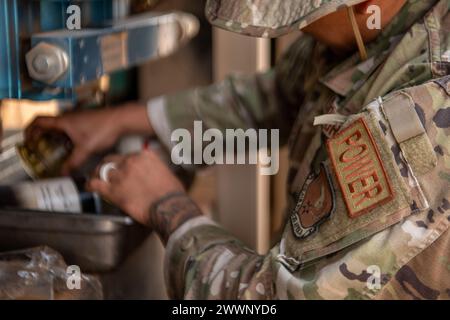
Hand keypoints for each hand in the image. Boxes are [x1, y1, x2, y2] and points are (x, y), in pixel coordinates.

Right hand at [25, 102, 151, 173]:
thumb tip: (63, 173)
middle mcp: (69, 117)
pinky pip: (71, 127)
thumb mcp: (86, 149)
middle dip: (41, 135)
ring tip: (54, 148)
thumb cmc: (102, 129)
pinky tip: (72, 146)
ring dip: (54, 135)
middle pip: (48, 124)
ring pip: (60, 126)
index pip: (38, 121)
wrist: (121, 119)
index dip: (30, 130)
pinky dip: (66, 135)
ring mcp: (78, 117)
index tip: (27, 140)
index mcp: (63, 121)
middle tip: (38, 146)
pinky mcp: (87, 120)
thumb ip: (73, 162)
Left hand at [88, 149, 185, 225]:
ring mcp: (121, 175)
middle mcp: (131, 162)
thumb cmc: (173, 194)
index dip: (122, 164)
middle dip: (107, 166)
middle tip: (105, 173)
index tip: (122, 169)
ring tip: (95, 179)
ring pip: (102, 171)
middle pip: (111, 161)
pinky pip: (95, 184)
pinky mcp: (113, 190)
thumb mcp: (167, 173)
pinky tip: (89, 187)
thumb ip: (156, 169)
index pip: (126, 156)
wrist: (169, 206)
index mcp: (144, 156)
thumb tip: (154, 173)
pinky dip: (90, 185)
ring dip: (98, 175)